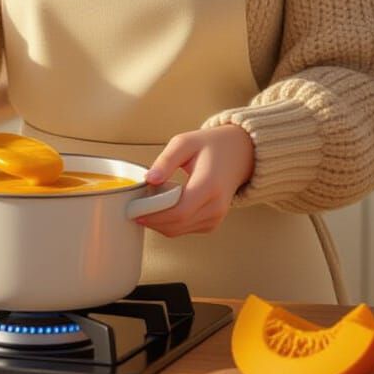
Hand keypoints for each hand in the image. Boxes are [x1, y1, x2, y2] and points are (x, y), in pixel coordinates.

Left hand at [134, 124, 254, 236]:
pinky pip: (185, 229)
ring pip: (179, 231)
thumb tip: (149, 179)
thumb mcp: (185, 143)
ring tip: (148, 204)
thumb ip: (165, 160)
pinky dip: (170, 223)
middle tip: (133, 208)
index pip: (178, 212)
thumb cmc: (212, 146)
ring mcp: (216, 216)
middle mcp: (216, 205)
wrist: (239, 153)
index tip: (134, 210)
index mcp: (209, 185)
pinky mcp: (213, 222)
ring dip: (159, 223)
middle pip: (176, 225)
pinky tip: (163, 208)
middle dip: (151, 220)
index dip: (153, 215)